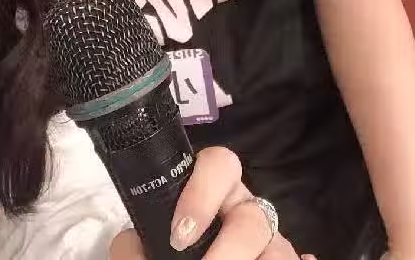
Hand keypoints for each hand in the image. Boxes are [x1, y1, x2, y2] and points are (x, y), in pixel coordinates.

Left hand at [109, 147, 314, 259]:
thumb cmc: (169, 253)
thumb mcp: (144, 248)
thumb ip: (134, 245)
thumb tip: (134, 247)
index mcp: (213, 193)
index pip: (220, 164)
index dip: (202, 195)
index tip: (178, 237)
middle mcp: (246, 211)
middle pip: (253, 217)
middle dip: (232, 250)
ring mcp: (271, 242)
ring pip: (280, 248)